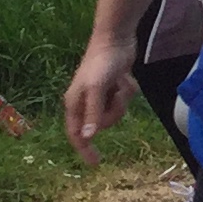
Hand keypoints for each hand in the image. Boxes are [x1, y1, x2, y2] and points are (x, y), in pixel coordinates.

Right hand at [60, 39, 132, 159]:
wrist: (116, 38)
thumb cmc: (102, 62)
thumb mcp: (96, 89)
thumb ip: (93, 112)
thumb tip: (88, 136)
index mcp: (75, 103)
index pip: (76, 134)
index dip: (84, 149)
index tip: (96, 163)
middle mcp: (86, 101)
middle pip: (102, 123)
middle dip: (114, 111)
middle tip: (117, 94)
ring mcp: (101, 95)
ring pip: (116, 112)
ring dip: (122, 99)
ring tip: (121, 82)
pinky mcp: (114, 88)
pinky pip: (124, 99)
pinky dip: (127, 90)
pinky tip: (125, 77)